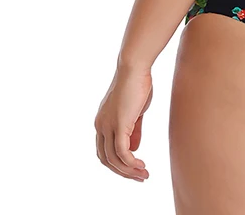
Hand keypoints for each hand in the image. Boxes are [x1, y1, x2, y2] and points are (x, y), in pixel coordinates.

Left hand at [94, 67, 152, 181]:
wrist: (135, 67)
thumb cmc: (137, 83)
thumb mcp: (135, 111)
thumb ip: (133, 129)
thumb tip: (134, 148)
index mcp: (102, 122)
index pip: (105, 151)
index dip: (118, 163)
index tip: (134, 168)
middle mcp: (100, 126)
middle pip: (106, 159)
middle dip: (123, 172)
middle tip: (140, 177)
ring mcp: (107, 125)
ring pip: (113, 159)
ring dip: (129, 171)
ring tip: (144, 175)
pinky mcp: (118, 125)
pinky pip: (122, 152)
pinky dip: (131, 163)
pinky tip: (141, 165)